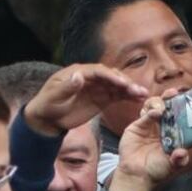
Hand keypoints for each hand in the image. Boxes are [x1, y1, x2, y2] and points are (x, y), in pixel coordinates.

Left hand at [23, 63, 148, 136]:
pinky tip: (139, 100)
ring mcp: (98, 88)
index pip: (98, 71)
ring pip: (117, 85)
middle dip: (124, 82)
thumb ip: (67, 87)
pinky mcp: (102, 99)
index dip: (110, 76)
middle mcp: (91, 77)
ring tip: (143, 94)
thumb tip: (79, 75)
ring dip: (130, 89)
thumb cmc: (48, 106)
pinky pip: (117, 96)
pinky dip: (128, 97)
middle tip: (136, 90)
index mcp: (78, 72)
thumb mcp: (54, 96)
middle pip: (111, 76)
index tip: (121, 83)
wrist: (49, 119)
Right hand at [107, 96, 190, 190]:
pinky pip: (144, 115)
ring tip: (163, 107)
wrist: (136, 175)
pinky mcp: (138, 126)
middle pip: (167, 106)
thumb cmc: (156, 170)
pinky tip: (155, 113)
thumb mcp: (171, 166)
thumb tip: (183, 153)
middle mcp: (163, 126)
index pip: (179, 116)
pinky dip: (150, 112)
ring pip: (155, 106)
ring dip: (160, 102)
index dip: (183, 107)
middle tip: (175, 93)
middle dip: (171, 98)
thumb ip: (179, 160)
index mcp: (174, 132)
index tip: (188, 100)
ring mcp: (150, 125)